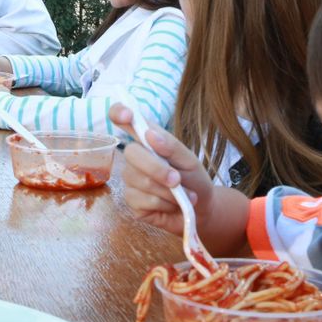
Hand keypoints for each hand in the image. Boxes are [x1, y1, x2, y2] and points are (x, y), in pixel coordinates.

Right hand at [108, 102, 212, 235]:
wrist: (201, 209)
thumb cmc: (194, 180)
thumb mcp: (190, 160)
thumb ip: (171, 146)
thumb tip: (150, 135)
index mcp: (147, 141)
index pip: (123, 119)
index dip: (119, 112)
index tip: (127, 116)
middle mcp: (134, 158)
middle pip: (131, 153)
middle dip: (157, 168)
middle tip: (177, 180)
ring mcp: (130, 180)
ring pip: (141, 180)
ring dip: (167, 191)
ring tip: (183, 196)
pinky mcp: (132, 201)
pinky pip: (144, 200)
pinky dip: (164, 204)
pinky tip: (172, 205)